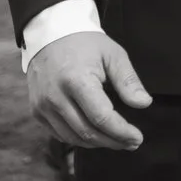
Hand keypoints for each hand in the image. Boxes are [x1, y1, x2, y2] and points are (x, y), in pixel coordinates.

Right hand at [27, 31, 150, 150]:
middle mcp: (55, 97)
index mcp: (76, 80)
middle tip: (132, 143)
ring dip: (97, 143)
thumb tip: (144, 104)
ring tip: (118, 141)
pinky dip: (79, 139)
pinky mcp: (36, 111)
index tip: (137, 138)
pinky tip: (96, 136)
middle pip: (87, 132)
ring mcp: (42, 106)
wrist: (50, 36)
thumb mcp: (113, 55)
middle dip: (113, 141)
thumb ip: (128, 81)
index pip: (101, 116)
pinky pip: (59, 134)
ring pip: (73, 137)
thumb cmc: (86, 44)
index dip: (121, 131)